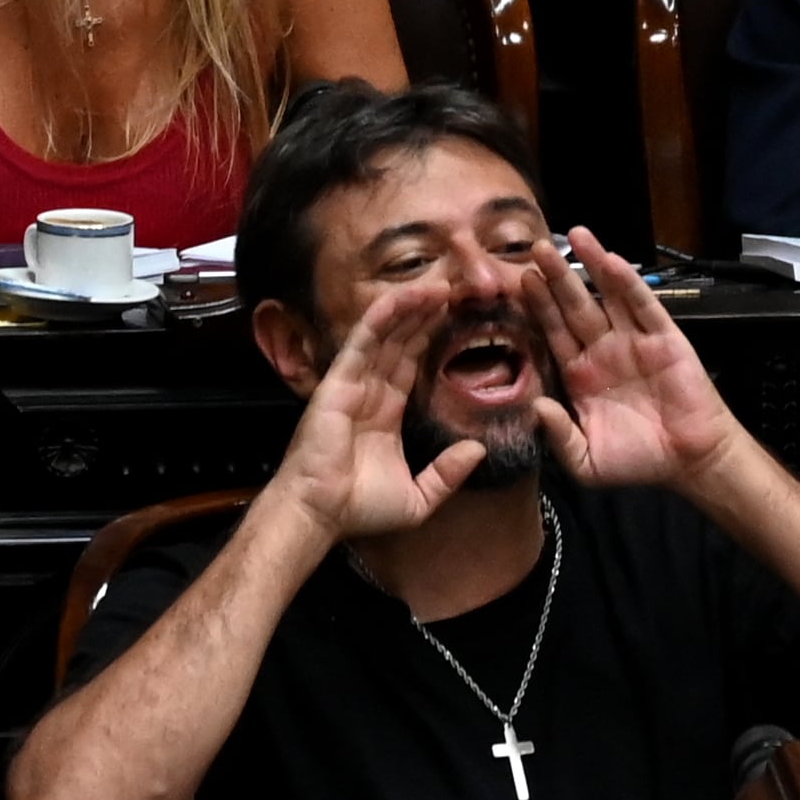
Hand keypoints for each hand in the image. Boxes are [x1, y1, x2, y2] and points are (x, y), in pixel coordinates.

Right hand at [273, 284, 483, 538]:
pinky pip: (362, 342)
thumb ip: (448, 474)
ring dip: (409, 308)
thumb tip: (477, 451)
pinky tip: (401, 297)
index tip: (454, 316)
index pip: (410, 364)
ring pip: (385, 335)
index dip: (430, 338)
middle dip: (425, 315)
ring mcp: (353, 384)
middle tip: (453, 288)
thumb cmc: (359, 509)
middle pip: (400, 342)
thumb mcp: (419, 498)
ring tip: (438, 286)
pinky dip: (381, 317)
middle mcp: (370, 393)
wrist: (322, 514)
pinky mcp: (338, 381)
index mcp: (386, 413)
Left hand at [518, 229, 739, 490]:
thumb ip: (558, 435)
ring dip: (590, 266)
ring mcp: (633, 341)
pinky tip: (611, 262)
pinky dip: (628, 284)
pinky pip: (643, 306)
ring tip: (573, 235)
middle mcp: (603, 351)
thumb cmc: (638, 460)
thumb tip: (535, 406)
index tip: (519, 280)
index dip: (538, 306)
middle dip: (556, 277)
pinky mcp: (664, 339)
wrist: (688, 461)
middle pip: (574, 305)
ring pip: (607, 295)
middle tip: (535, 247)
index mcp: (580, 375)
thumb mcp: (586, 460)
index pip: (553, 332)